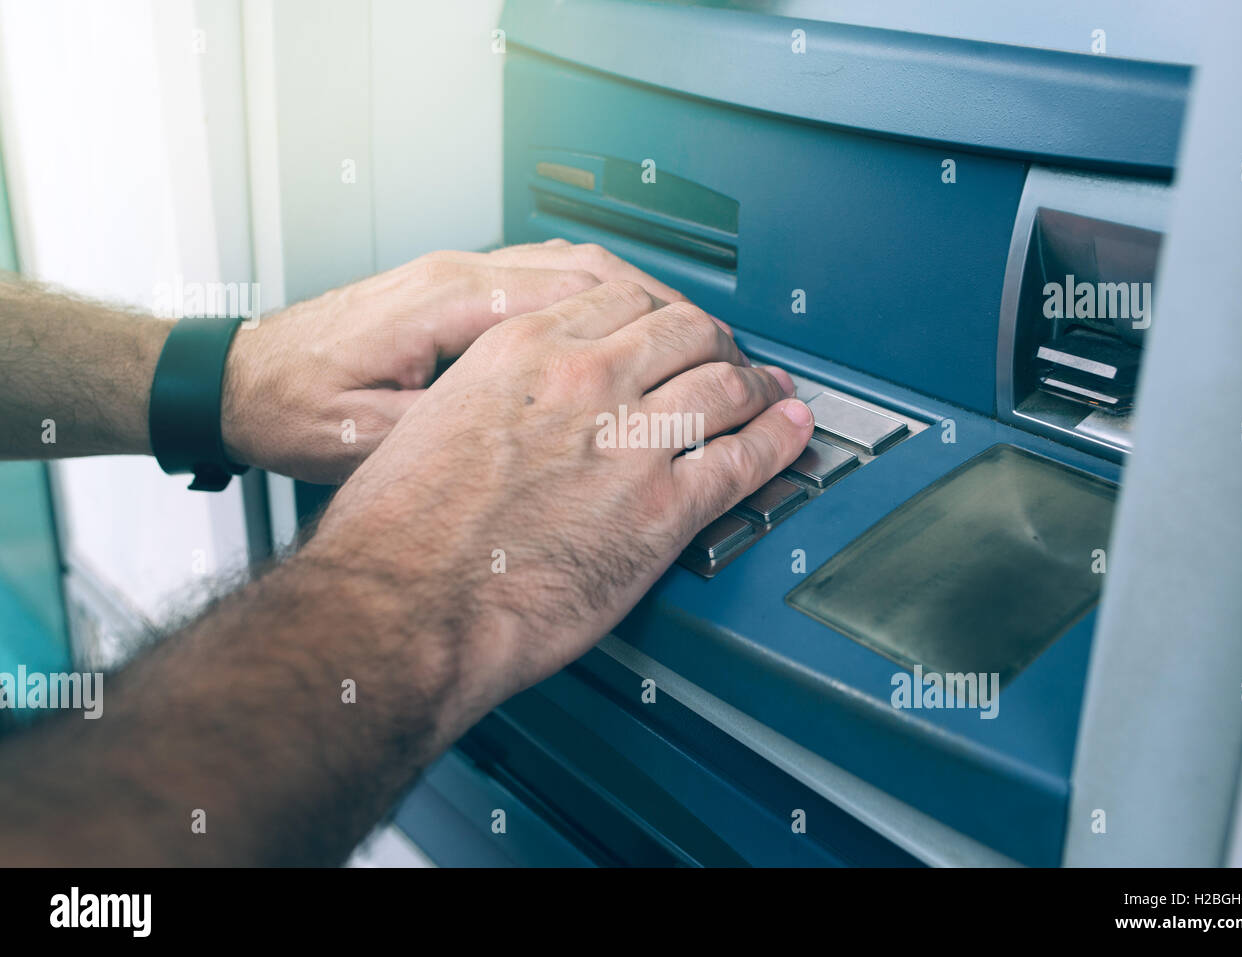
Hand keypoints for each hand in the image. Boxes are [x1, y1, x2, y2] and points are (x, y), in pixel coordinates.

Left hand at [220, 240, 696, 483]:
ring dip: (649, 306)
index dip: (673, 337)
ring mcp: (463, 278)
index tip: (726, 374)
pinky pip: (550, 280)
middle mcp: (468, 280)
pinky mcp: (456, 292)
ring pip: (585, 270)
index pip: (594, 299)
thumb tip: (555, 457)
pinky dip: (603, 300)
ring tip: (700, 348)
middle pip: (605, 277)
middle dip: (682, 319)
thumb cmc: (295, 416)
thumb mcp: (379, 441)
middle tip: (735, 365)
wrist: (236, 388)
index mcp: (457, 308)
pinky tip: (628, 335)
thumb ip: (469, 436)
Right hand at [310, 280, 812, 737]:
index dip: (661, 311)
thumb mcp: (430, 421)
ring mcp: (629, 443)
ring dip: (758, 386)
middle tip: (729, 355)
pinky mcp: (660, 511)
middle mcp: (584, 381)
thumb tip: (517, 405)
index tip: (671, 326)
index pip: (622, 299)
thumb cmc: (399, 532)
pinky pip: (741, 462)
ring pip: (723, 387)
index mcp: (525, 351)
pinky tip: (789, 434)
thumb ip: (491, 395)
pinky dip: (777, 443)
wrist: (404, 604)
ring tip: (773, 391)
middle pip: (684, 331)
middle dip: (715, 340)